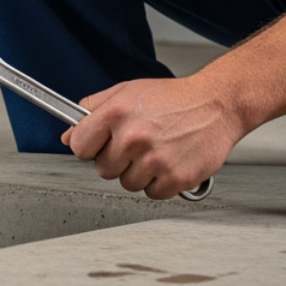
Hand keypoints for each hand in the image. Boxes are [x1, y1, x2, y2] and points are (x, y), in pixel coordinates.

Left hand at [61, 75, 241, 198]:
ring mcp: (155, 160)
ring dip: (139, 172)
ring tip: (156, 150)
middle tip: (136, 145)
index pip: (80, 146)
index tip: (98, 145)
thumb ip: (93, 110)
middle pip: (103, 169)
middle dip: (116, 160)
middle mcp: (134, 137)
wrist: (217, 104)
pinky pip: (152, 194)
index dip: (89, 147)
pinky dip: (160, 183)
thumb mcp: (127, 91)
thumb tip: (68, 135)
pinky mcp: (175, 178)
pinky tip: (169, 162)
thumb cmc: (174, 98)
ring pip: (127, 184)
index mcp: (117, 113)